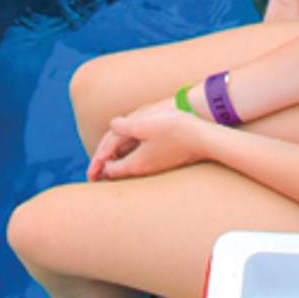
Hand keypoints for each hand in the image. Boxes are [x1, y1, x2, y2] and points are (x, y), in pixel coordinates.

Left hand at [89, 96, 203, 180]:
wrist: (204, 139)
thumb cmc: (175, 130)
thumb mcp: (143, 124)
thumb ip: (122, 126)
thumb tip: (112, 126)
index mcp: (135, 164)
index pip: (110, 169)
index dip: (99, 163)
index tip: (93, 162)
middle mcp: (144, 169)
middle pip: (119, 172)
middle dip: (106, 169)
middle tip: (94, 173)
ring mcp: (155, 167)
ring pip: (130, 168)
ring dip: (118, 164)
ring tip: (110, 162)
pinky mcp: (164, 162)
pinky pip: (141, 163)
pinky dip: (130, 160)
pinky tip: (133, 152)